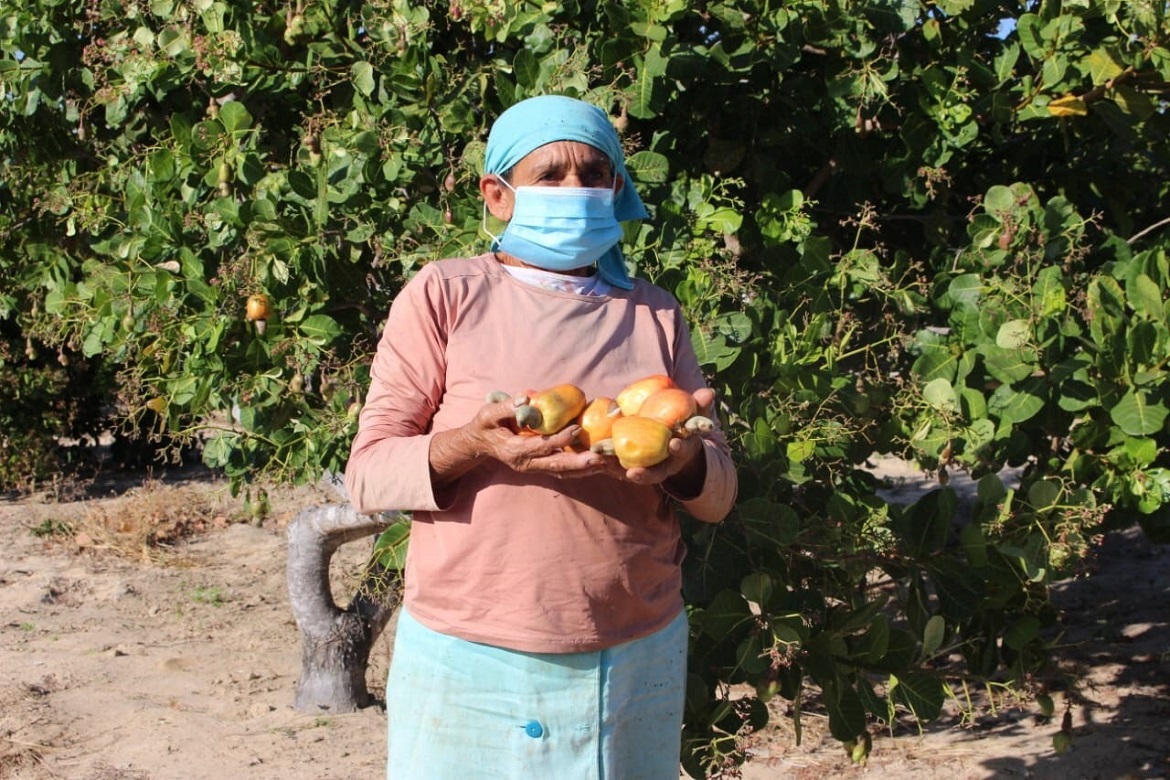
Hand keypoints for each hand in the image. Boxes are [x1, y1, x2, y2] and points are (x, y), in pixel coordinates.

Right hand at [447, 393, 608, 479]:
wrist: (480, 443)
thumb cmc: (485, 425)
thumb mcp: (488, 413)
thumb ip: (505, 407)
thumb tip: (525, 399)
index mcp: (514, 450)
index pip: (541, 446)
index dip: (560, 439)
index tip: (577, 428)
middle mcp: (526, 463)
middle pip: (556, 465)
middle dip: (579, 463)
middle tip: (600, 458)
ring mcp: (534, 468)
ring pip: (562, 471)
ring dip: (584, 469)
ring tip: (605, 463)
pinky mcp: (540, 467)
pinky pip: (562, 470)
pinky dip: (579, 469)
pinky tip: (596, 464)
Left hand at [601, 387, 714, 488]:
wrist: (675, 445)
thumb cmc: (685, 427)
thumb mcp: (695, 417)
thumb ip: (700, 406)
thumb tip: (709, 392)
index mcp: (681, 452)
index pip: (681, 452)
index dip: (679, 449)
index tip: (675, 443)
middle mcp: (665, 465)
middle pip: (655, 473)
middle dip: (645, 474)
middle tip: (632, 472)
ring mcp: (648, 468)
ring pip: (632, 473)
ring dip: (618, 471)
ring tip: (605, 466)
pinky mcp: (631, 467)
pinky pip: (617, 468)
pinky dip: (606, 465)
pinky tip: (592, 458)